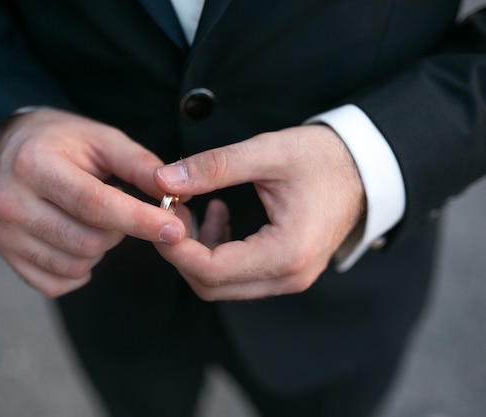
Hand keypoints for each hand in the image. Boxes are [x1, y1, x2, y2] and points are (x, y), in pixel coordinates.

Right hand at [0, 109, 184, 296]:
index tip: (175, 229)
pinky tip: (79, 239)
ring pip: (77, 265)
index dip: (139, 220)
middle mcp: (10, 203)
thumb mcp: (104, 140)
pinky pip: (58, 283)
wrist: (14, 147)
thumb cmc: (65, 142)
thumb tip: (175, 196)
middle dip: (120, 230)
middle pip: (89, 241)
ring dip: (101, 248)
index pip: (94, 204)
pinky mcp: (6, 255)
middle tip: (120, 207)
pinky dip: (80, 269)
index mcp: (34, 165)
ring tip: (95, 219)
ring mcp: (4, 234)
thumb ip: (140, 165)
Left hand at [154, 125, 364, 300]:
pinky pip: (238, 276)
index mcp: (286, 253)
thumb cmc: (324, 158)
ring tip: (198, 208)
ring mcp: (288, 279)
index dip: (175, 247)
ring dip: (198, 252)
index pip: (210, 270)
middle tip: (173, 211)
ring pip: (221, 284)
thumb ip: (214, 167)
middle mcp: (288, 277)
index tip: (159, 214)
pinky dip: (217, 251)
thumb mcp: (268, 153)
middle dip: (181, 251)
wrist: (366, 170)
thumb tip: (163, 180)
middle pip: (211, 286)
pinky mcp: (285, 272)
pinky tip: (219, 215)